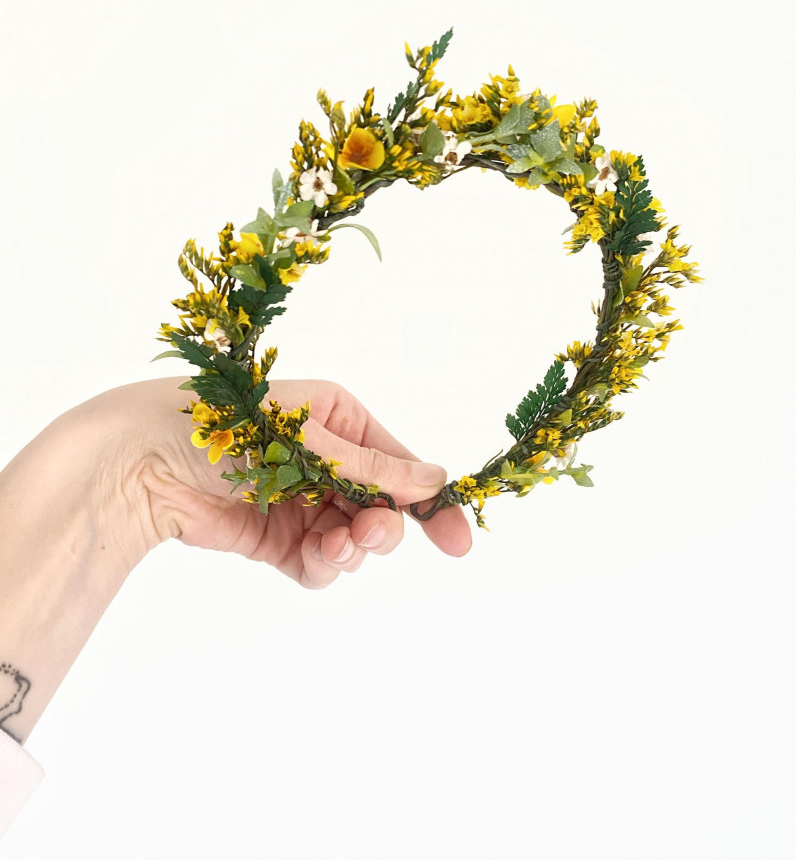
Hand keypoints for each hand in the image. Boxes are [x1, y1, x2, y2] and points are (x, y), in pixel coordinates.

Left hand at [76, 376, 472, 588]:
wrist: (144, 460)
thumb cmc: (225, 423)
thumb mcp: (308, 438)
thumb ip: (371, 469)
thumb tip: (436, 480)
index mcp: (340, 421)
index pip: (399, 466)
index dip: (430, 503)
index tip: (458, 541)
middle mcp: (326, 462)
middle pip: (380, 509)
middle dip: (380, 528)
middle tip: (368, 534)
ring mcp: (302, 502)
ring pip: (352, 541)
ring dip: (350, 549)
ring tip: (331, 545)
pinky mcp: (276, 539)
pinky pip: (319, 563)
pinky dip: (323, 566)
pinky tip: (313, 558)